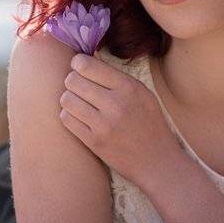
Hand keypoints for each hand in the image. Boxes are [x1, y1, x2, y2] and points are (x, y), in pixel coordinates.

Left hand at [58, 52, 182, 186]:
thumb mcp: (143, 94)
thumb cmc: (150, 124)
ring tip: (79, 103)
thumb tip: (87, 61)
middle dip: (72, 81)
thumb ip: (117, 78)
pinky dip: (68, 115)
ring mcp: (103, 124)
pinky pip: (66, 119)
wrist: (157, 161)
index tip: (80, 68)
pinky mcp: (94, 142)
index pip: (87, 65)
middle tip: (79, 87)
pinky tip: (79, 117)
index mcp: (129, 87)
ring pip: (66, 99)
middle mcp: (115, 104)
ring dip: (69, 99)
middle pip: (72, 80)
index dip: (78, 64)